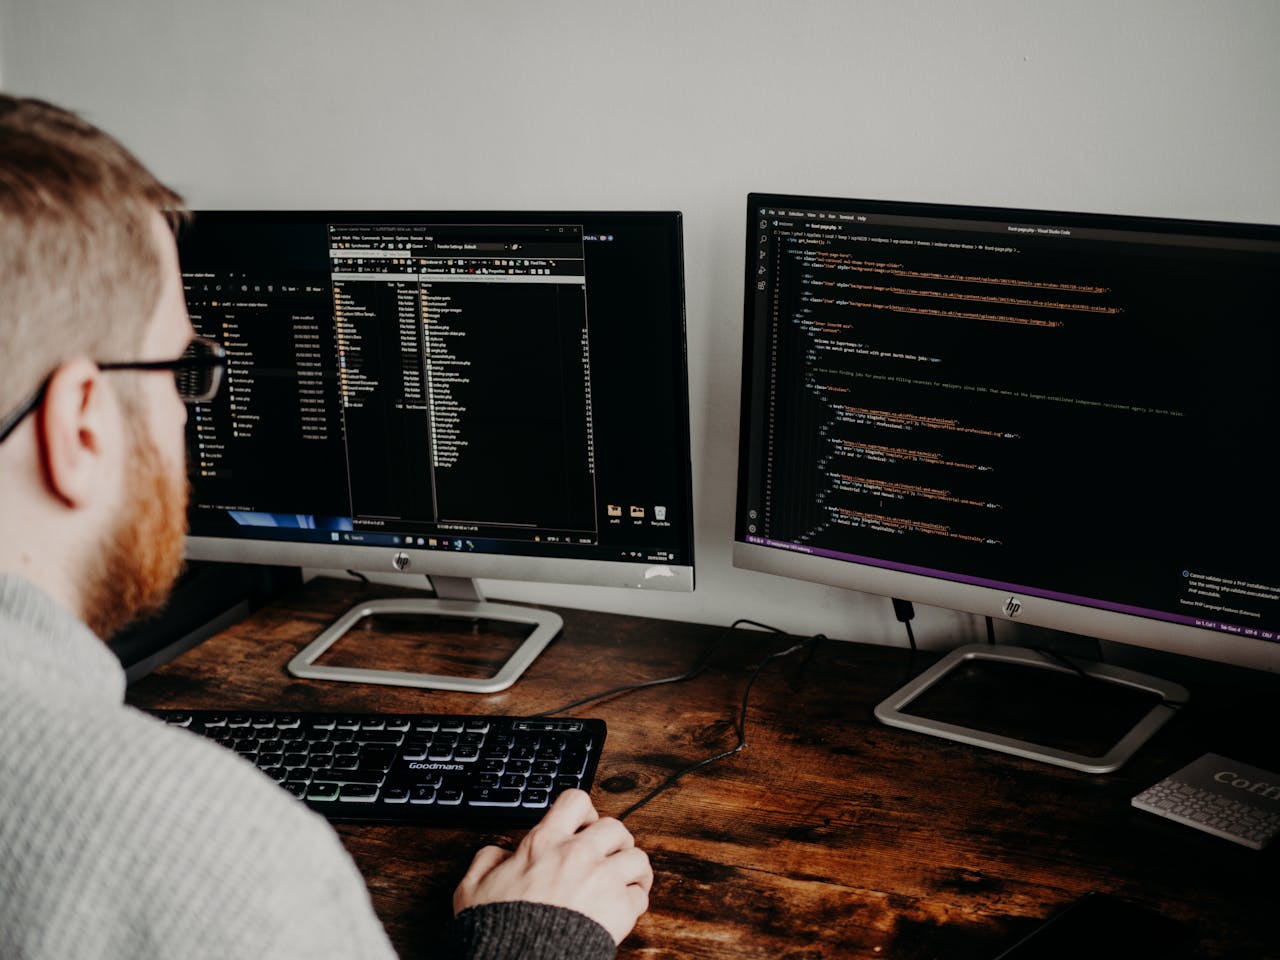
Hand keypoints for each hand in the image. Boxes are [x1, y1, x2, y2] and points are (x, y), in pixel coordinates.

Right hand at [452, 789, 652, 943]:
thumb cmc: (497, 930)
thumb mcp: (472, 888)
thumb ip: (487, 861)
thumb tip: (498, 854)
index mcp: (544, 843)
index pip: (575, 801)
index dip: (584, 812)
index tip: (583, 826)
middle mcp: (577, 855)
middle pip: (615, 827)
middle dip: (613, 840)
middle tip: (606, 856)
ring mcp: (602, 880)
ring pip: (637, 857)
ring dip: (632, 868)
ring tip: (624, 880)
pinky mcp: (619, 909)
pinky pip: (640, 895)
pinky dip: (634, 900)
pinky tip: (622, 908)